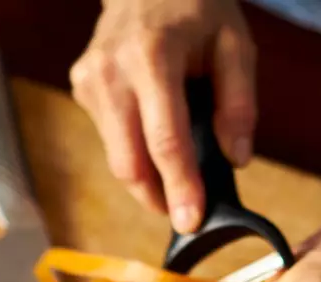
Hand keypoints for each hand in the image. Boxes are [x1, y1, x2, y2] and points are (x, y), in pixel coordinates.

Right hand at [70, 0, 255, 232]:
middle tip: (186, 216)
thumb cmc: (196, 9)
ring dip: (147, 179)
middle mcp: (111, 71)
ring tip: (178, 177)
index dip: (179, 187)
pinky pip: (111, 138)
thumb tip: (236, 159)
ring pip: (117, 157)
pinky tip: (155, 134)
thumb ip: (239, 102)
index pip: (165, 140)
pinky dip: (136, 150)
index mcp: (152, 57)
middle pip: (129, 160)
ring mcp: (90, 80)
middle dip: (158, 197)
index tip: (190, 222)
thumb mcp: (235, 44)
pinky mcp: (82, 87)